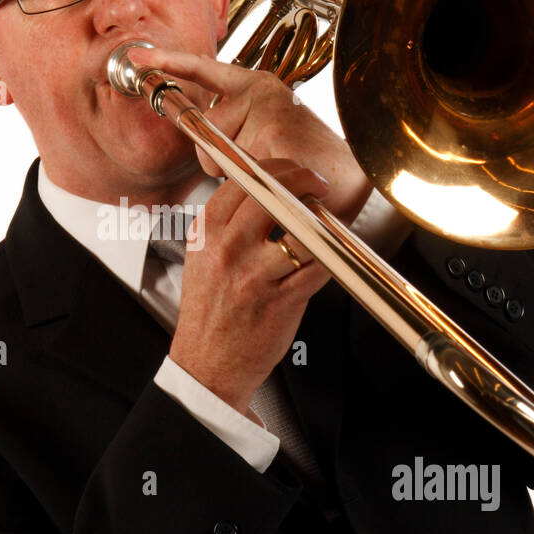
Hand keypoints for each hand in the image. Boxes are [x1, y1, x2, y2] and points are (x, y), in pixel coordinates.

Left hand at [128, 45, 371, 226]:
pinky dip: (257, 186)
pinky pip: (238, 171)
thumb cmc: (304, 163)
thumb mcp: (262, 140)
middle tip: (264, 167)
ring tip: (278, 173)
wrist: (348, 179)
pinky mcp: (274, 129)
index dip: (168, 62)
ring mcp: (267, 107)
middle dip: (222, 164)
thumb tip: (203, 148)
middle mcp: (260, 90)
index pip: (204, 71)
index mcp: (255, 88)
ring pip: (217, 159)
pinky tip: (285, 179)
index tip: (138, 55)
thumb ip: (230, 137)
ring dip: (240, 178)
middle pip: (203, 137)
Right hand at [169, 159, 332, 416]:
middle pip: (273, 195)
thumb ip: (228, 223)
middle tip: (319, 188)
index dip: (278, 169)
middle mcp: (227, 250)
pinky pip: (318, 265)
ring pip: (301, 229)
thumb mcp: (202, 257)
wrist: (206, 364)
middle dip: (304, 182)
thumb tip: (268, 190)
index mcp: (206, 233)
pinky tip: (331, 253)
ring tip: (327, 222)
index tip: (295, 173)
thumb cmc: (209, 311)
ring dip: (322, 221)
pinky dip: (331, 255)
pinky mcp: (281, 301)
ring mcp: (254, 275)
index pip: (244, 181)